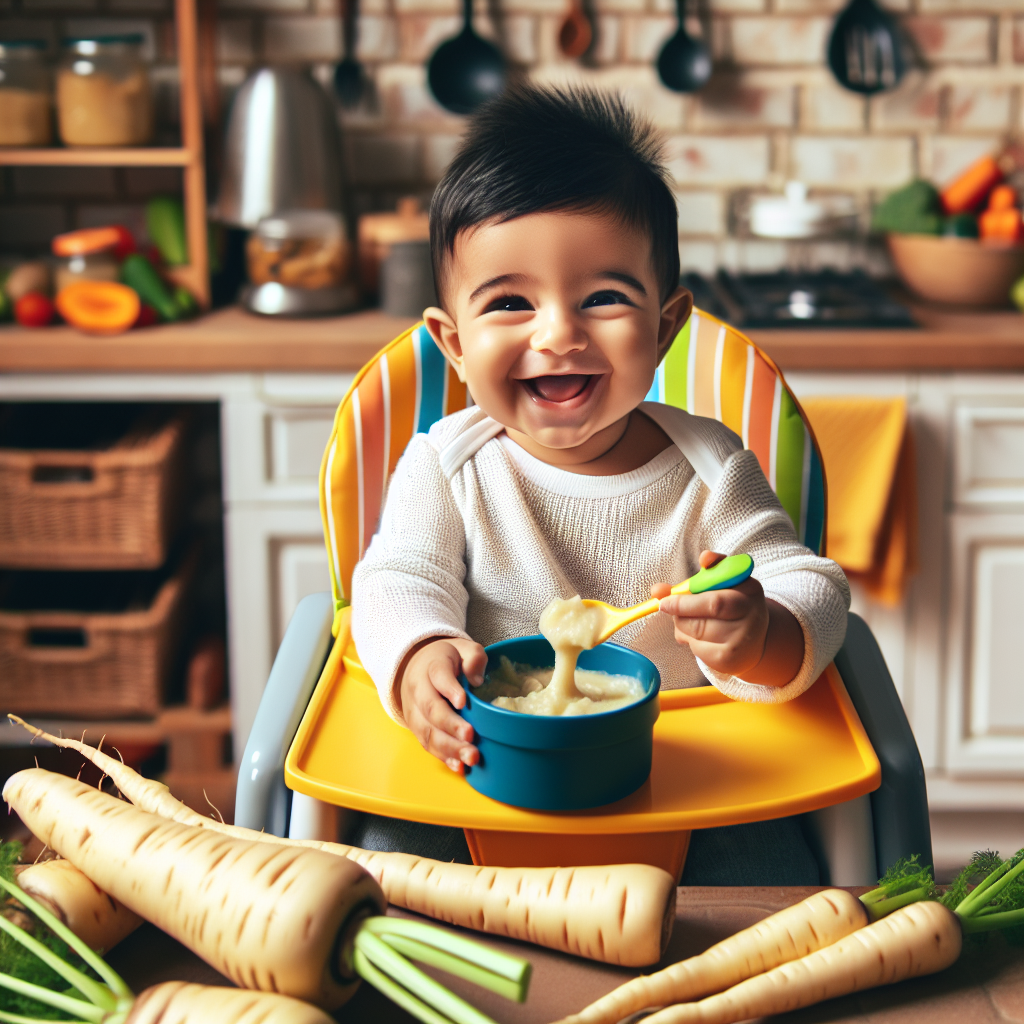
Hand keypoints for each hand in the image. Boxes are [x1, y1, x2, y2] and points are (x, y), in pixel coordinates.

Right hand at [397, 637, 486, 772]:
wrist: (417, 665)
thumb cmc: (448, 659)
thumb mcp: (464, 648)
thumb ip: (474, 657)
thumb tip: (477, 680)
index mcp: (432, 667)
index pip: (439, 676)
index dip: (450, 689)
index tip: (463, 701)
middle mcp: (419, 690)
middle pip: (431, 709)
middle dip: (451, 726)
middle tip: (471, 737)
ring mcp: (415, 711)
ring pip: (427, 731)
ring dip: (449, 748)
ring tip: (470, 758)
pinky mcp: (417, 728)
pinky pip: (427, 744)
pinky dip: (443, 757)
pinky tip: (459, 765)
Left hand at [653, 551, 802, 685]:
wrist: (753, 638)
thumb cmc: (730, 603)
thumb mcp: (718, 584)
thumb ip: (692, 579)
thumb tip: (657, 589)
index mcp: (749, 591)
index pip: (714, 601)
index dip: (685, 602)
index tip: (664, 601)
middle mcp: (751, 617)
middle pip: (703, 620)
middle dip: (679, 612)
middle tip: (665, 605)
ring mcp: (741, 642)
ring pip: (695, 634)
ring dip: (682, 625)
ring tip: (689, 619)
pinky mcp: (728, 661)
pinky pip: (696, 649)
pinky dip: (690, 640)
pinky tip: (701, 636)